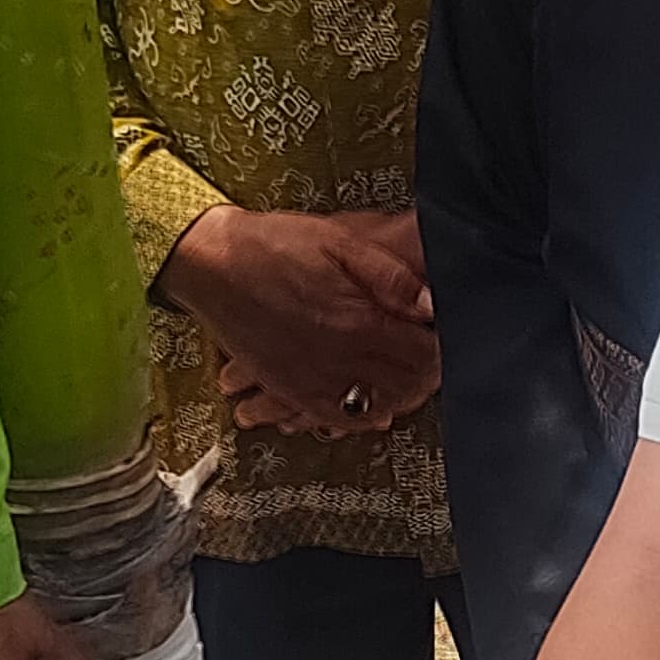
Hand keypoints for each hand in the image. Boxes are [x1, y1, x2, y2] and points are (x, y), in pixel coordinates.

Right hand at [163, 206, 435, 438]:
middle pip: (406, 386)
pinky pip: (335, 419)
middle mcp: (337, 360)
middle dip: (429, 374)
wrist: (210, 262)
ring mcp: (312, 380)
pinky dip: (361, 417)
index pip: (423, 354)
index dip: (444, 347)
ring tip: (414, 380)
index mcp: (356, 322)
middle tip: (438, 358)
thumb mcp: (339, 240)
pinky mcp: (290, 389)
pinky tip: (375, 407)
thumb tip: (431, 305)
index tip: (450, 336)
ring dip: (402, 397)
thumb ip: (390, 275)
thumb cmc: (272, 245)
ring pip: (377, 408)